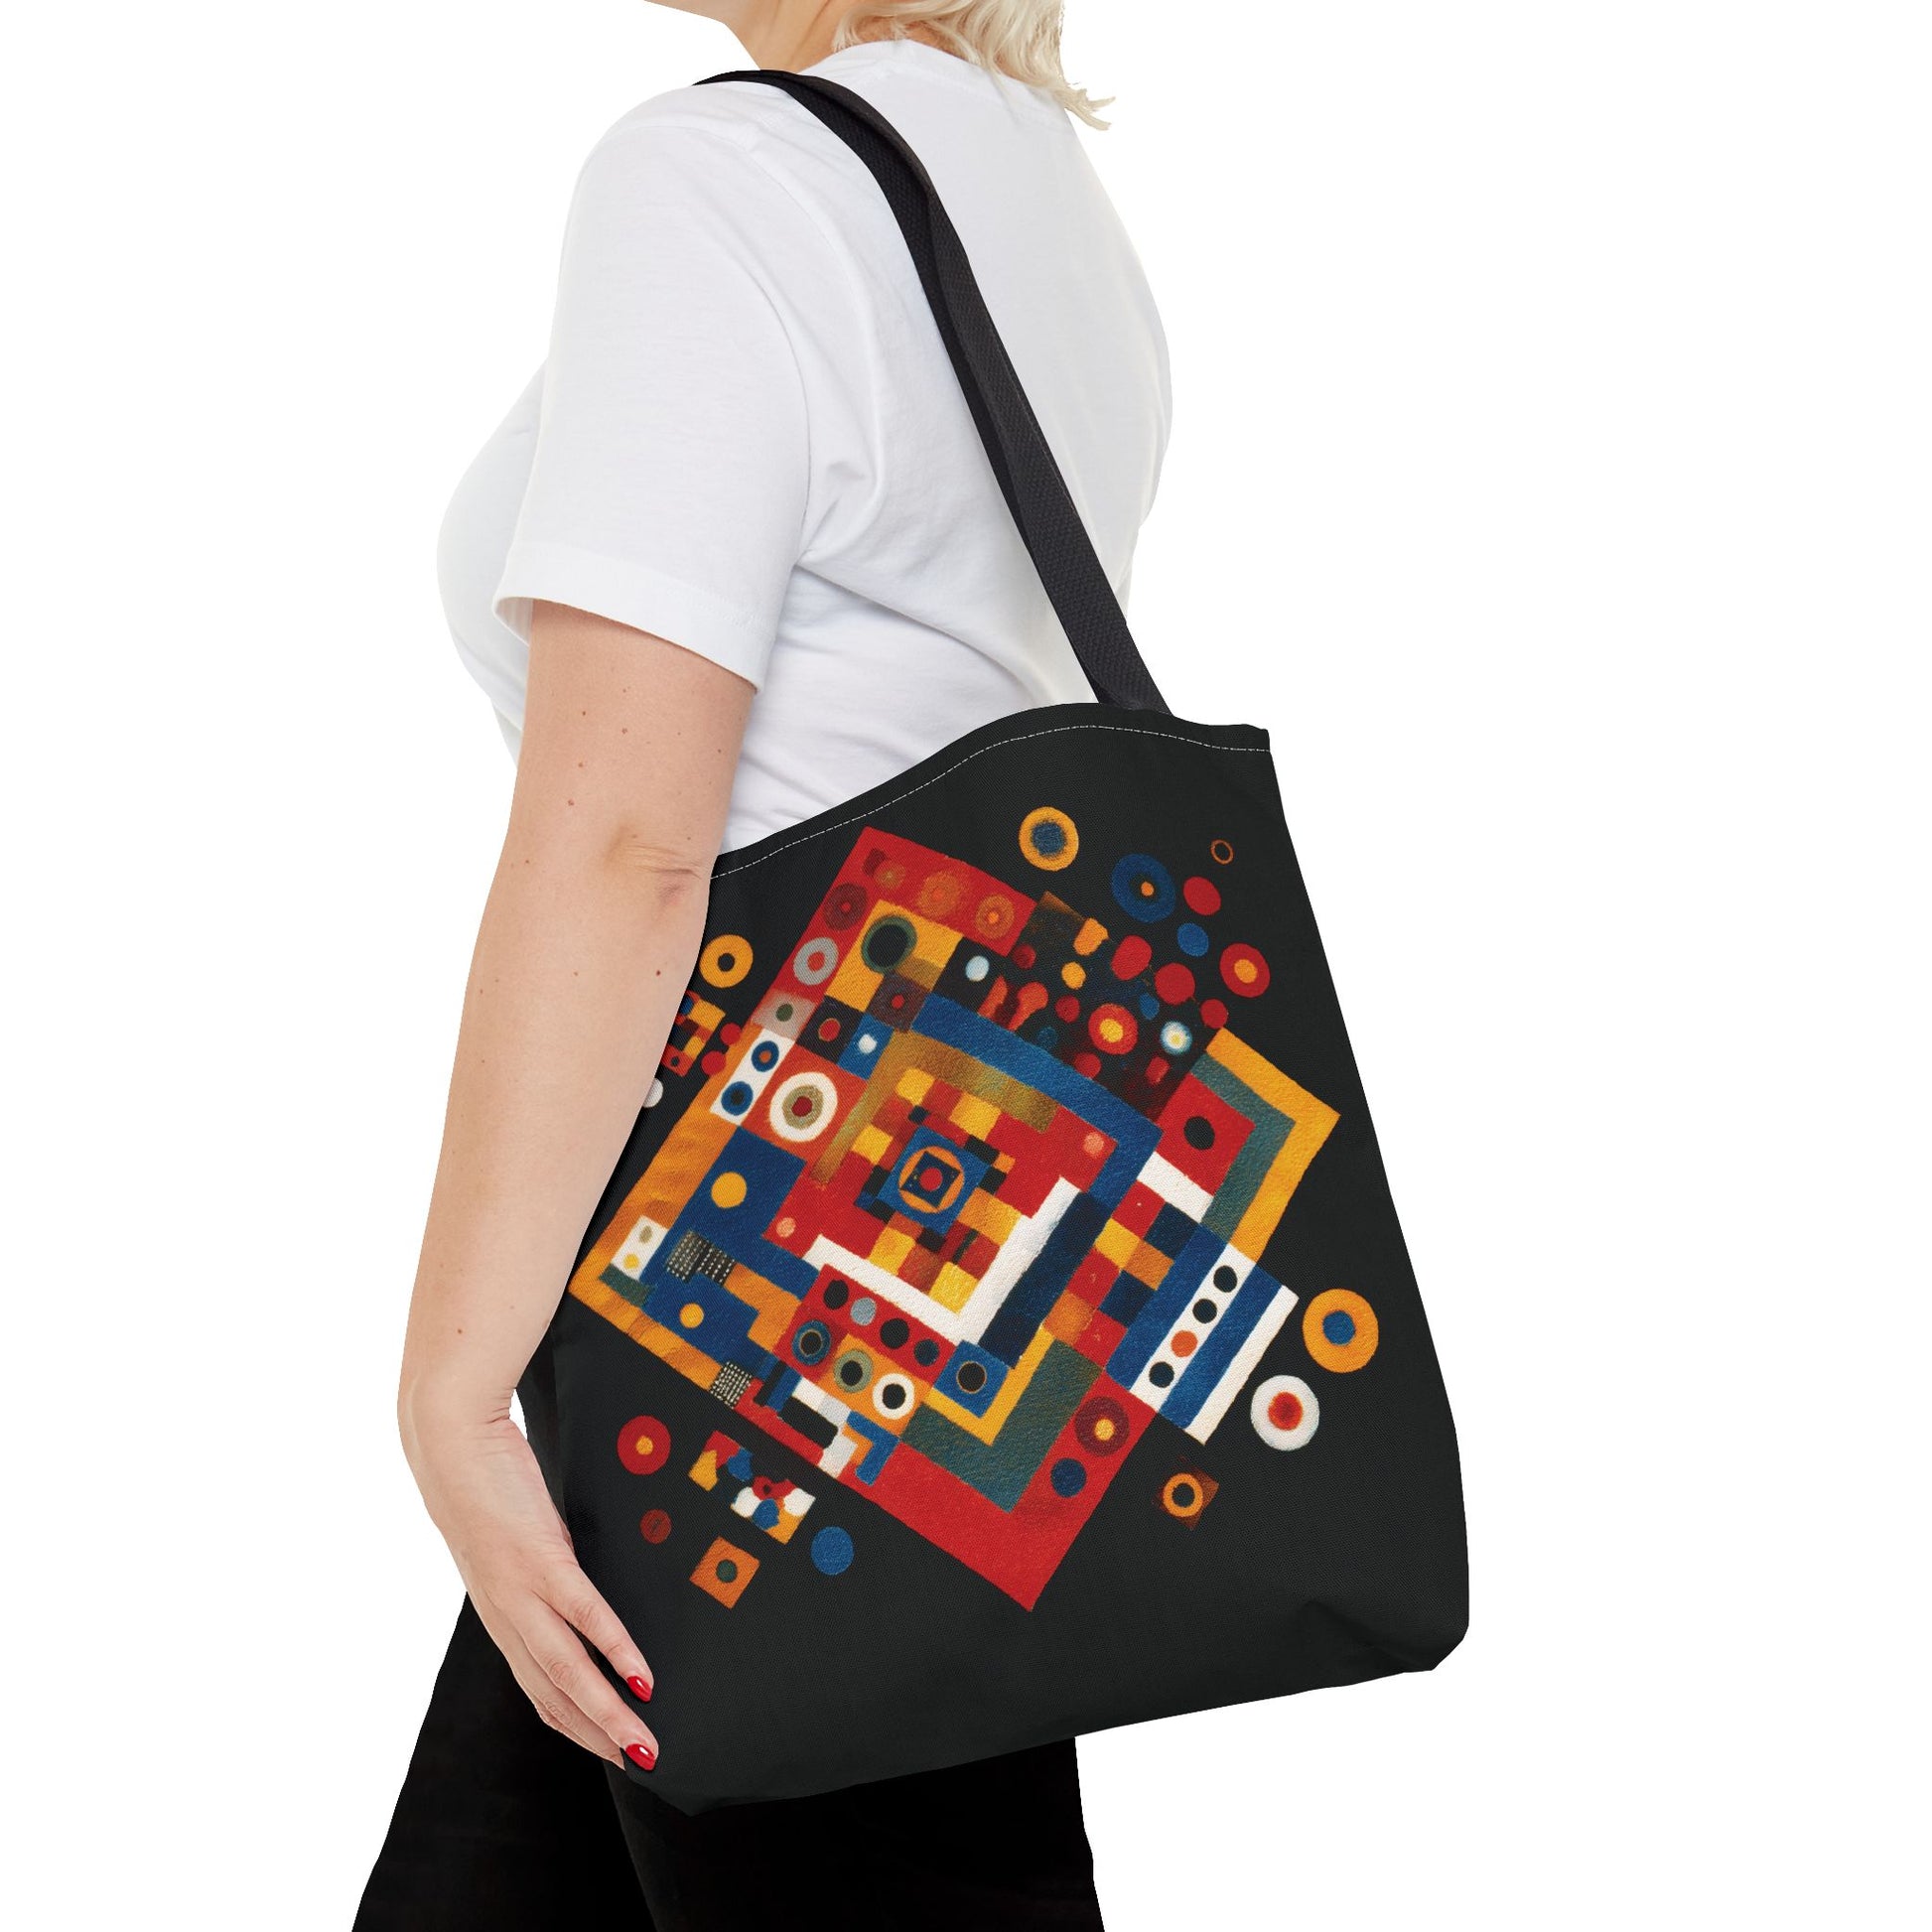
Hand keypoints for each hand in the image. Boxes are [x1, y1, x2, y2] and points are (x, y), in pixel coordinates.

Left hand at [404, 1405, 659, 1769]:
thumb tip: (577, 1583)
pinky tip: (641, 1676)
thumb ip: (541, 1569)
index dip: (578, 1727)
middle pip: (555, 1697)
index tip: (616, 1750)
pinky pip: (583, 1616)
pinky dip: (614, 1652)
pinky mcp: (539, 1559)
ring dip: (608, 1716)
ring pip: (566, 1672)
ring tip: (647, 1743)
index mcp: (503, 1615)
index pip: (541, 1692)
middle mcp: (507, 1616)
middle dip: (600, 1738)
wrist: (450, 1443)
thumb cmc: (487, 1485)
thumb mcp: (516, 1540)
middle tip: (645, 1766)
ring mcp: (521, 1591)